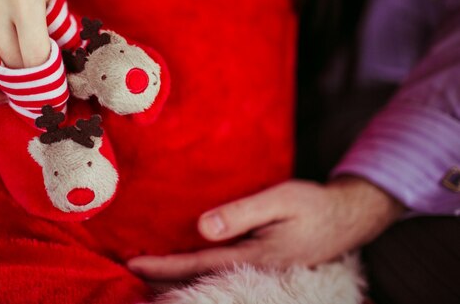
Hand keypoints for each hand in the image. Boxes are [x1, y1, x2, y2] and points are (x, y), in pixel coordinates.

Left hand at [127, 177, 403, 279]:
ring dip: (179, 278)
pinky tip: (188, 268)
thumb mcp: (280, 200)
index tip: (133, 264)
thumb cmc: (313, 205)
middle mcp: (254, 270)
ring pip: (210, 279)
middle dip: (164, 279)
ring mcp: (260, 271)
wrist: (348, 218)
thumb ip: (242, 214)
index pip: (198, 265)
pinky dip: (199, 272)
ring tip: (149, 276)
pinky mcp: (264, 265)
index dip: (163, 266)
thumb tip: (203, 227)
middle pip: (199, 279)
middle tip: (130, 274)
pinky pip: (223, 273)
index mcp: (255, 257)